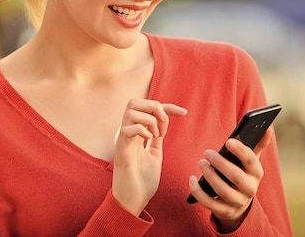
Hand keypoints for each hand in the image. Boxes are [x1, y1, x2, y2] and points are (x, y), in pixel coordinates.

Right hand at [112, 99, 186, 215]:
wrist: (133, 201)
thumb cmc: (142, 181)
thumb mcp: (154, 154)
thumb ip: (156, 138)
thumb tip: (163, 122)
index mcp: (134, 133)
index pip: (148, 108)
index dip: (168, 107)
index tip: (184, 112)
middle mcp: (126, 132)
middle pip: (134, 102)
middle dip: (154, 106)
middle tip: (164, 123)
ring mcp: (122, 139)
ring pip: (130, 110)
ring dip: (149, 119)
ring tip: (156, 135)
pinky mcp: (120, 149)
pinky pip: (127, 128)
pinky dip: (142, 130)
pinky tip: (149, 140)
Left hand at [188, 128, 272, 232]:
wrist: (239, 203)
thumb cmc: (243, 173)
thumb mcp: (251, 161)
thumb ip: (258, 144)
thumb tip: (268, 127)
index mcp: (256, 173)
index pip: (251, 161)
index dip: (241, 151)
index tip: (228, 141)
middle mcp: (249, 189)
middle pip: (236, 177)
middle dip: (220, 164)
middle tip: (207, 152)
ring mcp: (237, 202)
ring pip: (223, 191)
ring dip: (210, 176)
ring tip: (201, 163)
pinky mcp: (224, 211)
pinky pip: (210, 204)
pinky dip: (199, 192)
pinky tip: (192, 179)